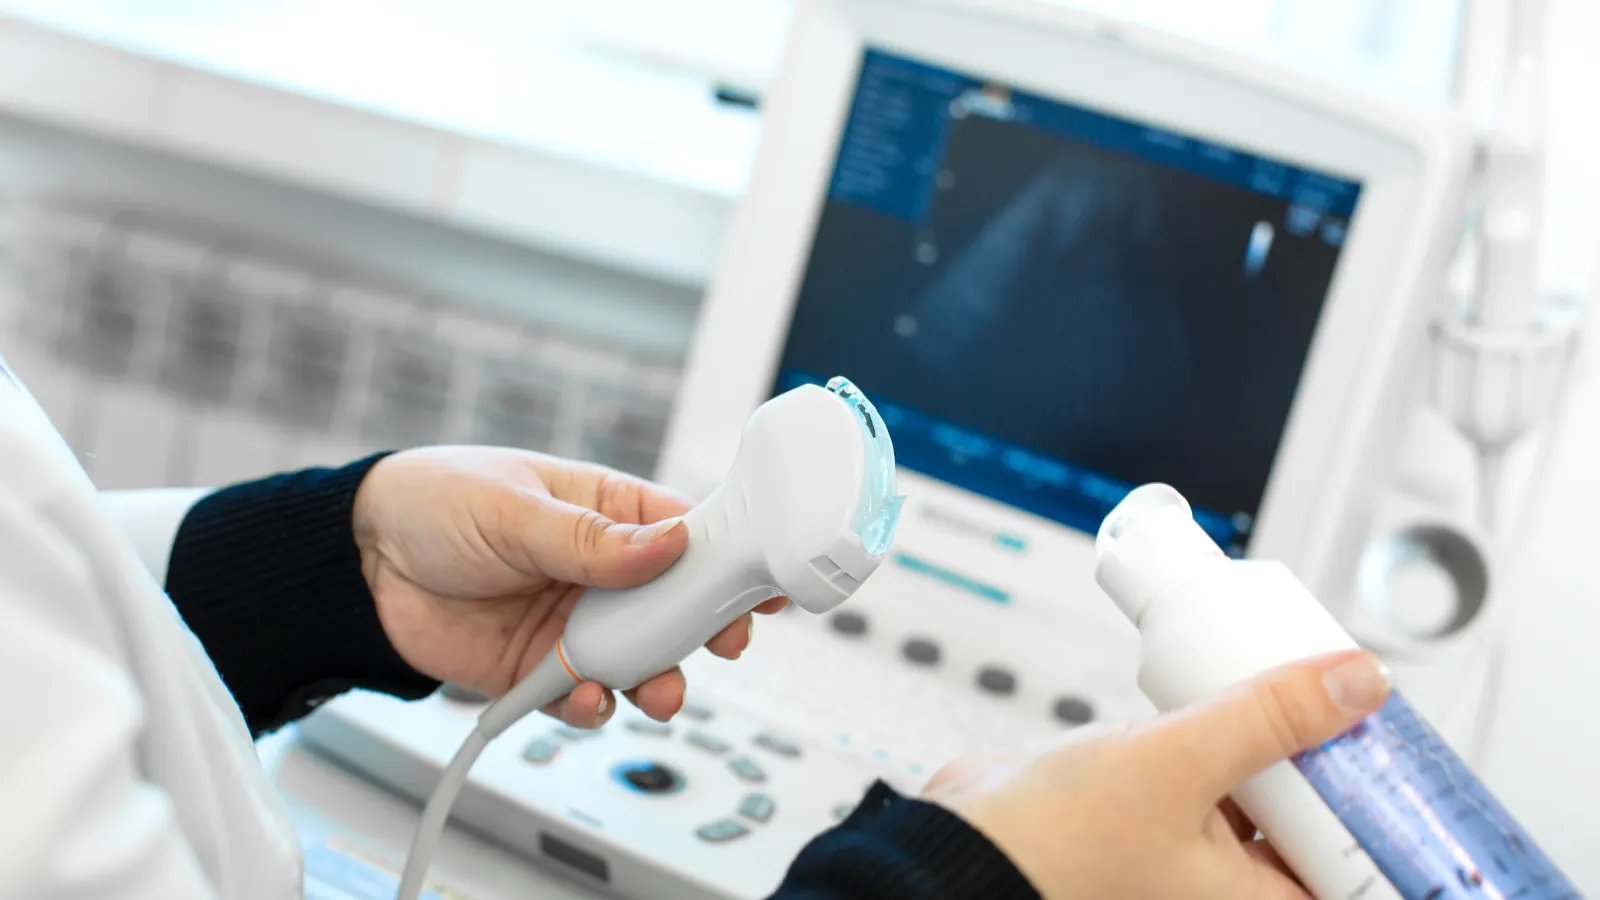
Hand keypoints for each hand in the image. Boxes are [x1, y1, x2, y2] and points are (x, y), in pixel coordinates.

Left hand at [352, 446, 787, 728]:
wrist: (356, 564)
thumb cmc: (434, 502)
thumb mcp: (514, 507)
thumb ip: (590, 538)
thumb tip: (667, 543)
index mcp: (606, 511)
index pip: (685, 534)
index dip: (726, 558)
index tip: (758, 584)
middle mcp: (600, 572)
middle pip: (675, 606)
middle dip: (702, 630)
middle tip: (721, 645)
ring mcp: (573, 623)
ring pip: (639, 660)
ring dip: (656, 679)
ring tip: (655, 691)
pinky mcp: (540, 669)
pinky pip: (584, 697)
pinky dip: (593, 706)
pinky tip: (583, 697)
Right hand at [922, 650, 1392, 899]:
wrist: (962, 845)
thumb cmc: (1054, 846)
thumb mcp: (1178, 764)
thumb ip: (1269, 717)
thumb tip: (1357, 683)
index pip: (1359, 872)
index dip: (1394, 820)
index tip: (1414, 764)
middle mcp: (1231, 890)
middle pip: (1323, 827)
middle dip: (1344, 767)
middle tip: (1364, 705)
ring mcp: (1195, 856)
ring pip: (1272, 796)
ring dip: (1288, 747)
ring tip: (1311, 689)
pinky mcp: (1158, 817)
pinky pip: (1220, 776)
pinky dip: (1233, 739)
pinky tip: (1239, 697)